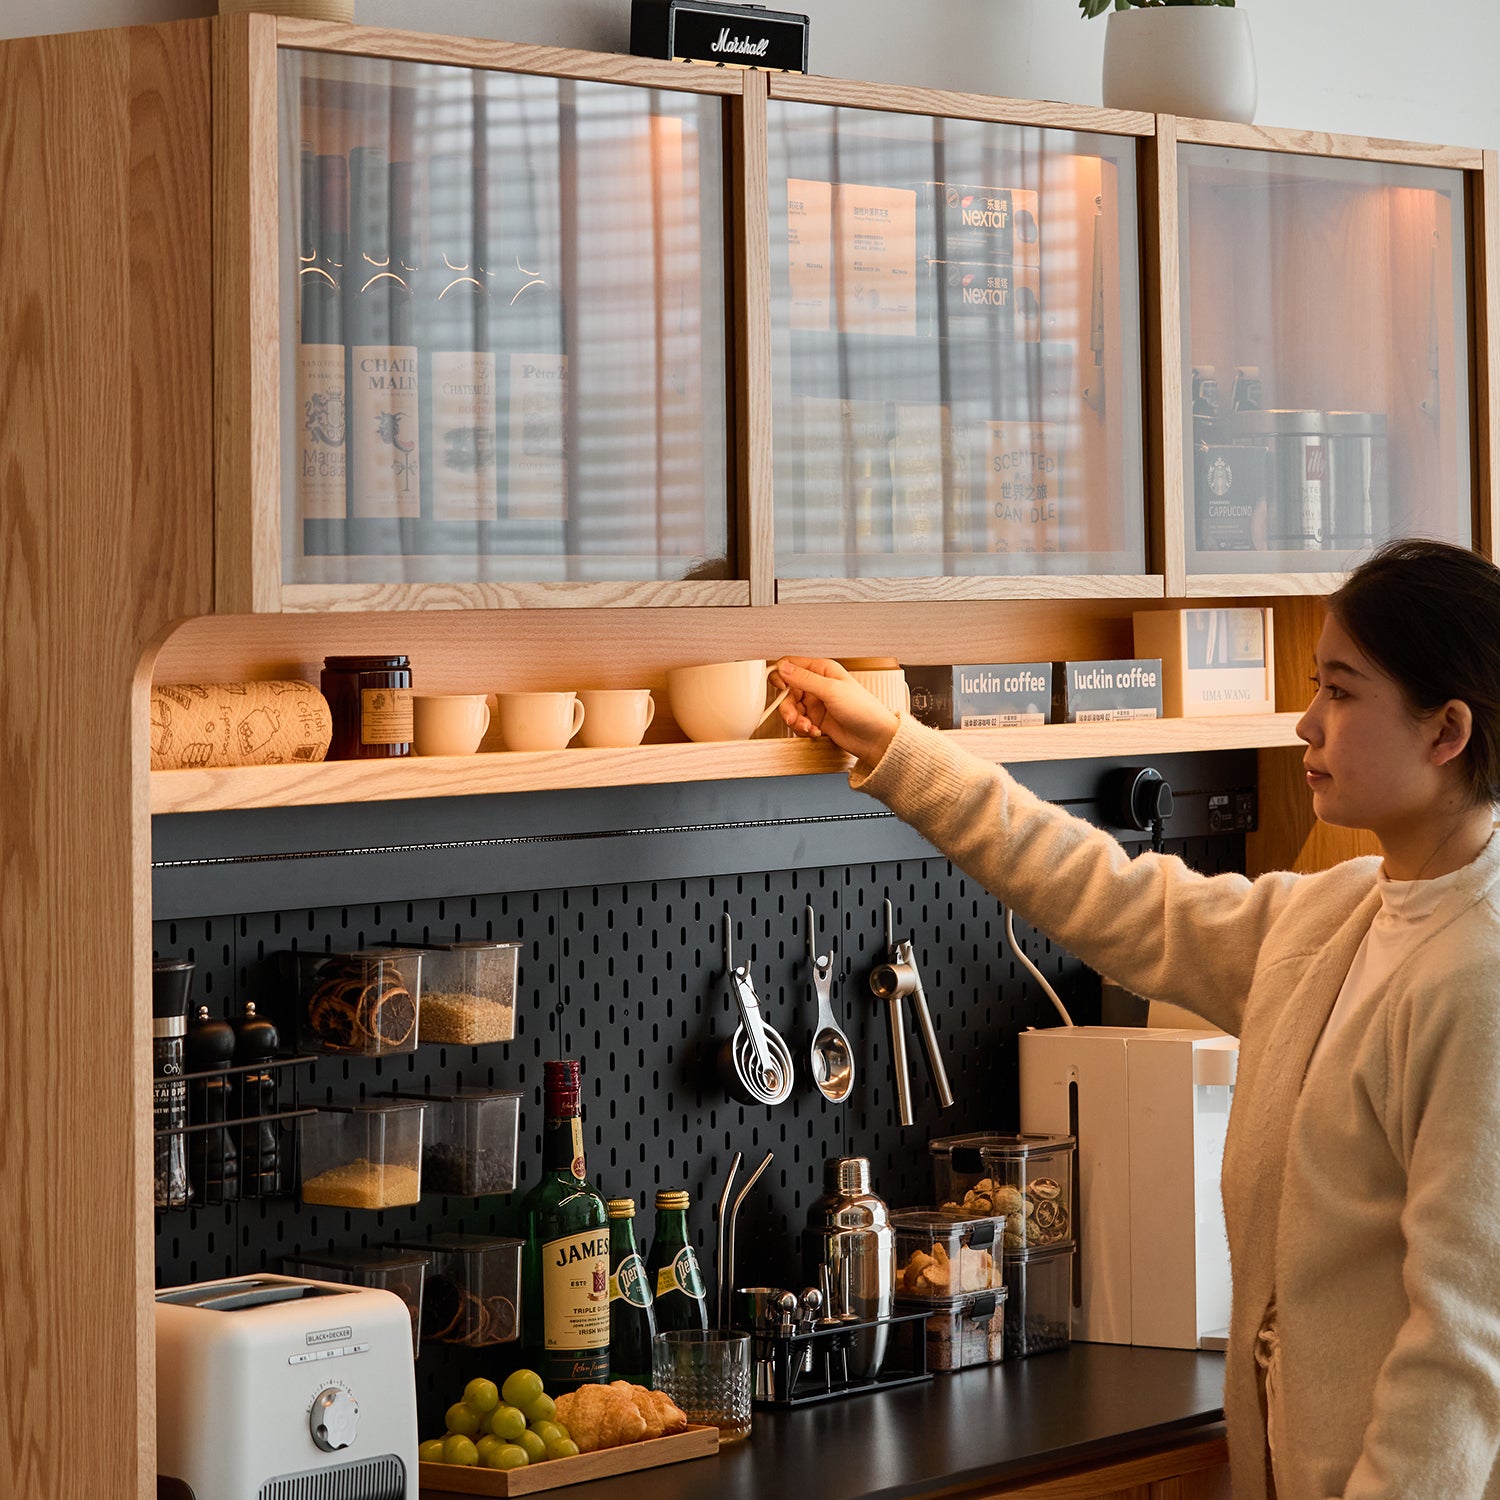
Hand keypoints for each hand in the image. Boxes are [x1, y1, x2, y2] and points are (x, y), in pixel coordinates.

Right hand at [774, 658, 900, 764]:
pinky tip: (815, 731)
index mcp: (822, 670)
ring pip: (791, 709)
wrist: (874, 738)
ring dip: (796, 720)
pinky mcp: (817, 720)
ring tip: (808, 726)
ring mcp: (817, 704)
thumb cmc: (864, 710)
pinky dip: (804, 729)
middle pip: (787, 691)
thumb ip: (804, 678)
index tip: (782, 688)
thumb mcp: (831, 690)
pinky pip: (799, 723)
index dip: (782, 675)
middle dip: (788, 706)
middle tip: (793, 716)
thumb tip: (783, 667)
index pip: (791, 665)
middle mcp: (817, 685)